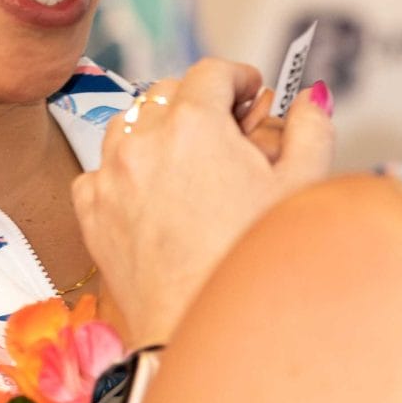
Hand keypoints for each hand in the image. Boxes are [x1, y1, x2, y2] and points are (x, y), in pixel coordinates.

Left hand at [76, 58, 333, 341]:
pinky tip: (153, 196)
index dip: (237, 78)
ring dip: (157, 132)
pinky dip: (124, 173)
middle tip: (226, 131)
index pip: (212, 71)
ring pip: (128, 126)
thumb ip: (310, 129)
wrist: (204, 331)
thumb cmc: (256, 265)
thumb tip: (309, 99)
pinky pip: (100, 171)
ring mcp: (111, 177)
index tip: (250, 94)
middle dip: (199, 103)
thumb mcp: (301, 190)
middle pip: (167, 93)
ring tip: (188, 163)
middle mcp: (145, 142)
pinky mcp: (91, 213)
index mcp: (196, 125)